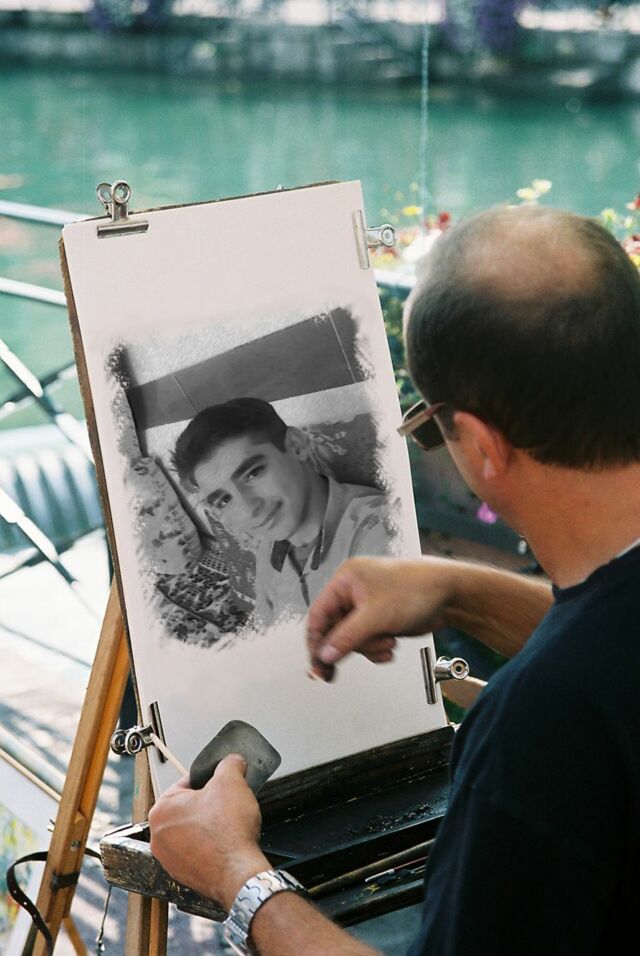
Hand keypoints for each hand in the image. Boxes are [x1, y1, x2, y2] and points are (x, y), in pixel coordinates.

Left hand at [148, 754, 269, 908]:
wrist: (238, 873)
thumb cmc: (228, 832)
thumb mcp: (232, 781)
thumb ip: (229, 764)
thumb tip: (232, 761)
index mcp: (161, 809)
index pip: (186, 783)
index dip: (209, 781)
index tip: (222, 785)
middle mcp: (158, 836)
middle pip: (188, 808)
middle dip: (208, 805)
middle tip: (227, 805)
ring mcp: (169, 859)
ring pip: (191, 831)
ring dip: (208, 826)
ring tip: (227, 826)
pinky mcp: (182, 875)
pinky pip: (196, 852)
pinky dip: (209, 847)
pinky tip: (225, 844)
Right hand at [306, 556, 454, 680]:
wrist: (449, 594)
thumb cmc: (416, 589)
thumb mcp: (376, 616)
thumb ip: (347, 638)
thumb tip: (325, 655)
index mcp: (346, 580)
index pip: (318, 614)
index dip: (315, 641)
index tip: (316, 665)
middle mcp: (353, 592)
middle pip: (334, 630)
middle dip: (348, 646)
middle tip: (332, 673)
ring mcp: (367, 606)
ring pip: (352, 639)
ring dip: (369, 647)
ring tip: (387, 643)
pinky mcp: (380, 619)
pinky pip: (368, 641)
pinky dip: (377, 648)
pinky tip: (390, 647)